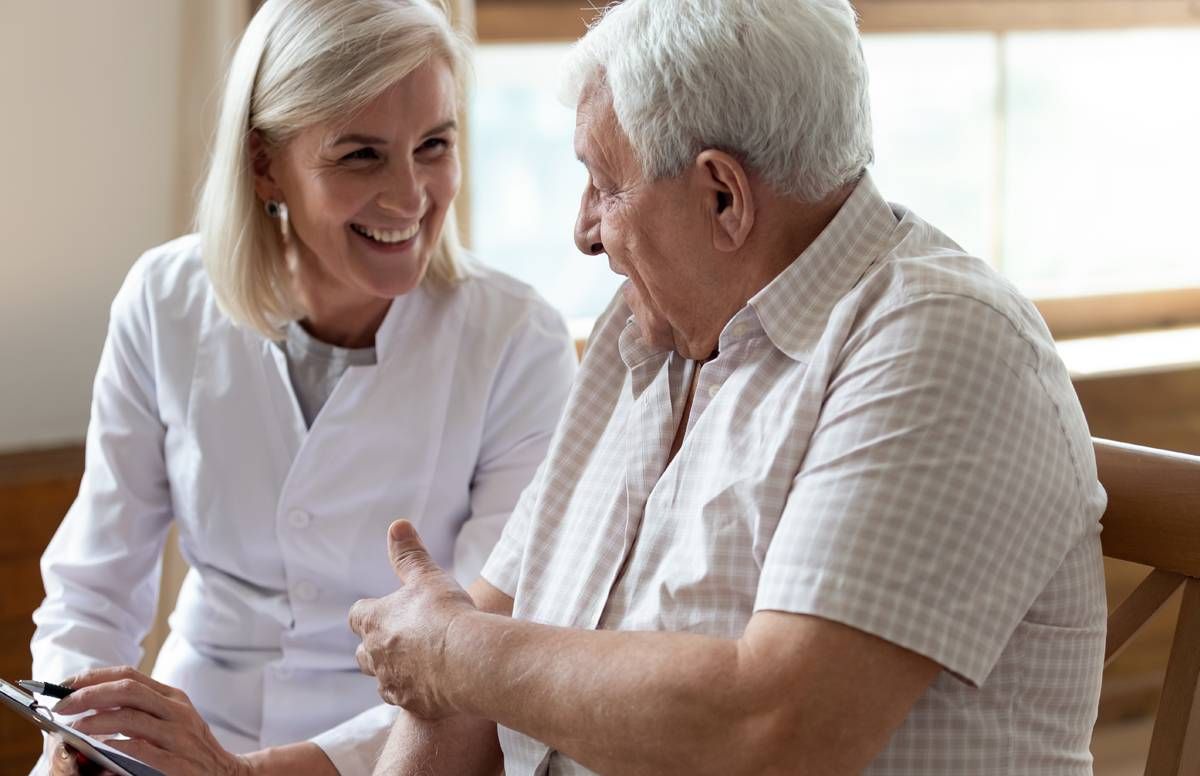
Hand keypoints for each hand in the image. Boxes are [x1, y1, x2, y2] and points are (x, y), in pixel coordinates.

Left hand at [51, 666, 250, 775]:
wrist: (225, 773)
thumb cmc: (189, 747)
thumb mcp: (170, 720)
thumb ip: (141, 710)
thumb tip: (93, 704)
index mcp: (172, 697)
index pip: (129, 675)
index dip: (95, 676)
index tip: (65, 684)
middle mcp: (177, 711)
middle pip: (128, 690)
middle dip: (90, 694)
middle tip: (62, 704)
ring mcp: (179, 735)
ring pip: (131, 718)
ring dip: (96, 721)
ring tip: (74, 728)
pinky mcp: (177, 761)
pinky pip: (140, 750)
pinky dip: (115, 747)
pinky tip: (98, 749)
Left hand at [349, 520, 476, 718]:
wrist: (467, 660)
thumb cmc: (446, 613)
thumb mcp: (428, 576)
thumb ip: (410, 554)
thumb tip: (397, 525)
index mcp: (375, 621)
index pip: (357, 615)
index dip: (368, 612)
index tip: (381, 610)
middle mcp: (375, 654)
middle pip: (362, 653)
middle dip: (375, 647)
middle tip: (398, 640)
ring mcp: (392, 682)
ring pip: (381, 679)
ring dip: (393, 671)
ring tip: (416, 664)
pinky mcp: (411, 704)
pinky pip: (405, 699)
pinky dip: (414, 691)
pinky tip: (433, 685)